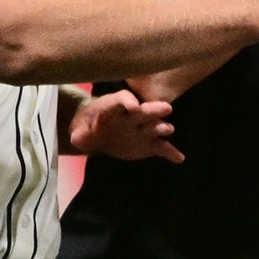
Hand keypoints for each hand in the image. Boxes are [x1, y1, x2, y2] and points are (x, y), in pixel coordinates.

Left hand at [68, 89, 182, 162]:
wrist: (98, 132)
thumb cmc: (88, 125)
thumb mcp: (79, 129)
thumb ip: (80, 134)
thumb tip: (79, 138)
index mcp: (115, 106)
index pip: (122, 100)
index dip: (128, 102)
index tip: (133, 107)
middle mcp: (133, 115)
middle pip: (144, 111)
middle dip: (153, 110)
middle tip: (166, 109)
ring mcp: (142, 130)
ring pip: (154, 127)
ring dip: (162, 128)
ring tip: (168, 130)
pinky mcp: (148, 144)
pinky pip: (161, 147)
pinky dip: (170, 152)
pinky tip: (179, 158)